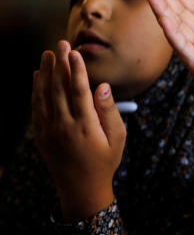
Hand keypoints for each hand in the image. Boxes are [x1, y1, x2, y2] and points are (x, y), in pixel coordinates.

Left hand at [32, 42, 124, 221]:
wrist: (81, 190)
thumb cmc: (105, 162)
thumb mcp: (117, 138)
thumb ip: (109, 111)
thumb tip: (103, 86)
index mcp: (85, 126)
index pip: (79, 91)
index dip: (77, 70)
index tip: (75, 53)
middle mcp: (64, 127)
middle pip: (59, 89)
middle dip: (60, 65)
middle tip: (60, 44)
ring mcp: (49, 132)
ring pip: (44, 96)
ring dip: (45, 74)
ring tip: (47, 54)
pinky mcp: (40, 136)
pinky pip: (36, 109)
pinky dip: (35, 91)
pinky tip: (37, 77)